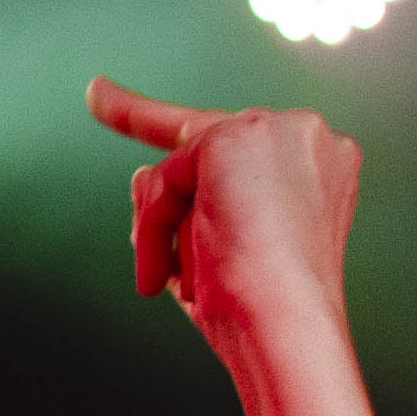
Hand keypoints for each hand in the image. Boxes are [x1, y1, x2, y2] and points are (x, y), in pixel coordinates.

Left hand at [89, 77, 360, 371]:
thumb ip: (188, 210)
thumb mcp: (218, 254)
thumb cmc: (257, 311)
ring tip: (174, 283)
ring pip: (180, 168)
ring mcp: (277, 129)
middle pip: (202, 145)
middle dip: (147, 148)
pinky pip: (167, 178)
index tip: (112, 91)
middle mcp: (308, 137)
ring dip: (162, 230)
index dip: (187, 119)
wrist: (286, 323)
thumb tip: (142, 174)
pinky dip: (157, 229)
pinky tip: (170, 272)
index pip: (244, 140)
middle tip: (96, 94)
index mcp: (320, 169)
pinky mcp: (236, 135)